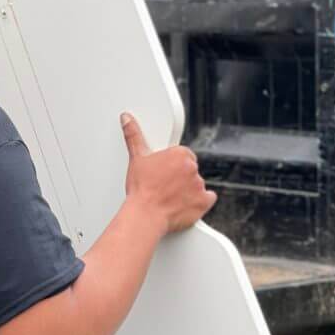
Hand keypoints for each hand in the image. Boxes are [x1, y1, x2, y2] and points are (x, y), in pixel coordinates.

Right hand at [120, 112, 216, 235]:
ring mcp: (200, 185)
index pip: (182, 155)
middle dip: (179, 176)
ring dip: (187, 189)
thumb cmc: (141, 189)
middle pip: (190, 169)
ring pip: (196, 184)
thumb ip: (134, 135)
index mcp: (180, 154)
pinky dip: (199, 202)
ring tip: (169, 196)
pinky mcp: (204, 202)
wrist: (145, 215)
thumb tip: (127, 119)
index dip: (171, 164)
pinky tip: (184, 203)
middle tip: (164, 184)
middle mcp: (192, 168)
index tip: (163, 171)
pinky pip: (207, 199)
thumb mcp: (136, 158)